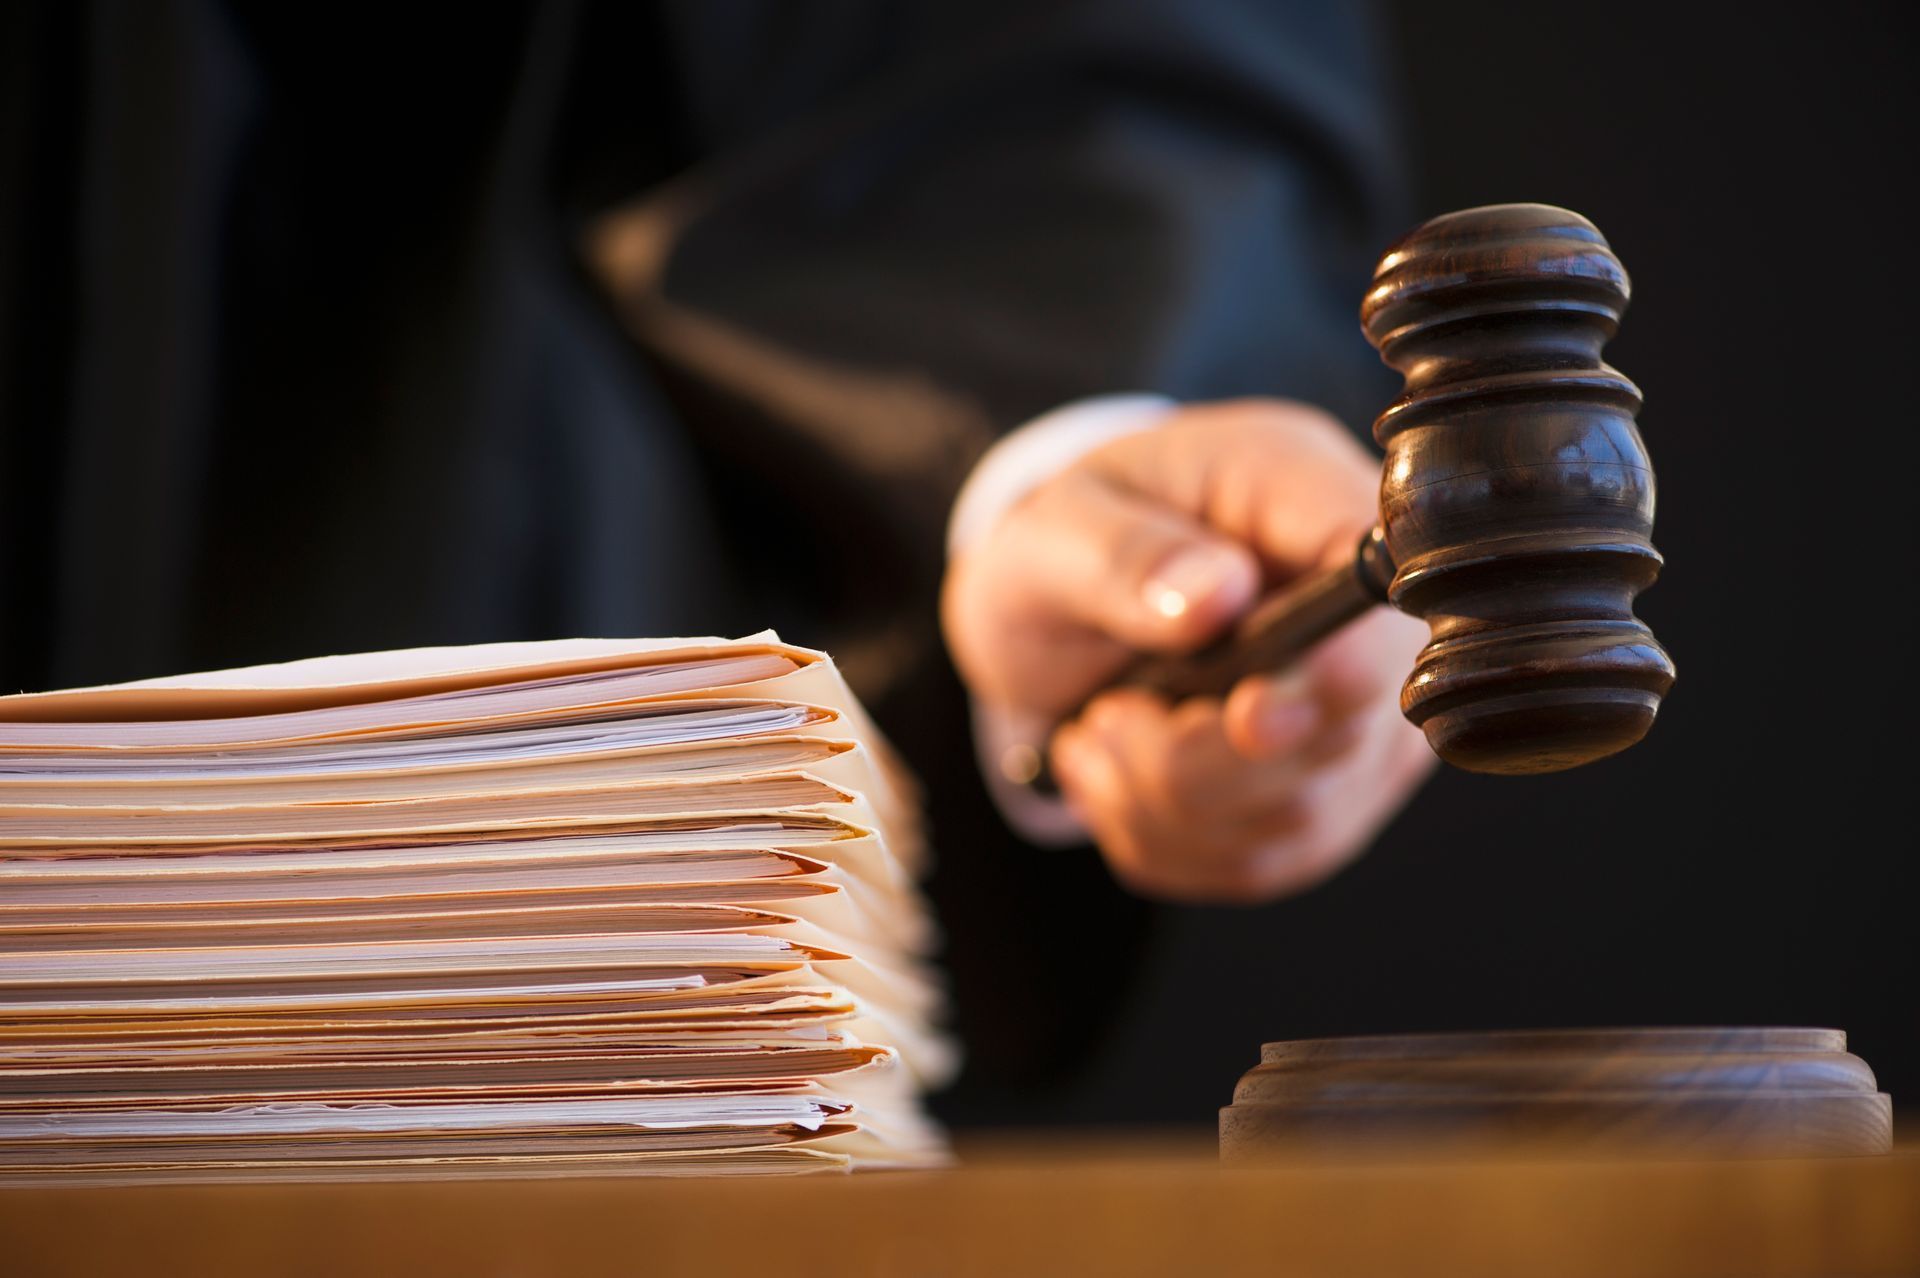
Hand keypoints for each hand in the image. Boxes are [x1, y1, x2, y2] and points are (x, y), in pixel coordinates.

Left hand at [942, 399, 1433, 902]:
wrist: (1056, 611)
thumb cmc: (1075, 544)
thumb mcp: (1059, 526)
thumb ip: (1125, 556)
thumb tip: (1215, 594)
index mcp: (1312, 500)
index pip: (1385, 594)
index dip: (1337, 670)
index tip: (1247, 711)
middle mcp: (1367, 619)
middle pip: (1345, 732)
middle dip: (1197, 754)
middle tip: (1108, 714)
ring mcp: (1362, 721)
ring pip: (1300, 818)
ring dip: (1165, 803)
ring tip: (1102, 732)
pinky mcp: (1328, 799)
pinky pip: (1259, 863)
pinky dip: (1164, 840)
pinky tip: (1119, 779)